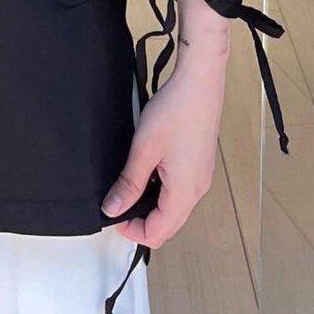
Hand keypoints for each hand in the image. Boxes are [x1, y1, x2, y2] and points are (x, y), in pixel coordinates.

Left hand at [101, 29, 228, 252]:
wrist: (200, 80)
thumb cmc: (176, 110)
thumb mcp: (144, 149)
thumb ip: (129, 183)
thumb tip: (113, 209)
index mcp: (185, 193)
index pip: (157, 233)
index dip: (131, 230)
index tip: (112, 212)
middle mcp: (198, 190)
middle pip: (167, 225)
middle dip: (141, 220)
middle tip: (118, 200)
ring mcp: (201, 177)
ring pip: (174, 208)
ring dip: (150, 204)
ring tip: (130, 181)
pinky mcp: (200, 164)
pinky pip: (180, 190)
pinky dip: (161, 190)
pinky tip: (147, 168)